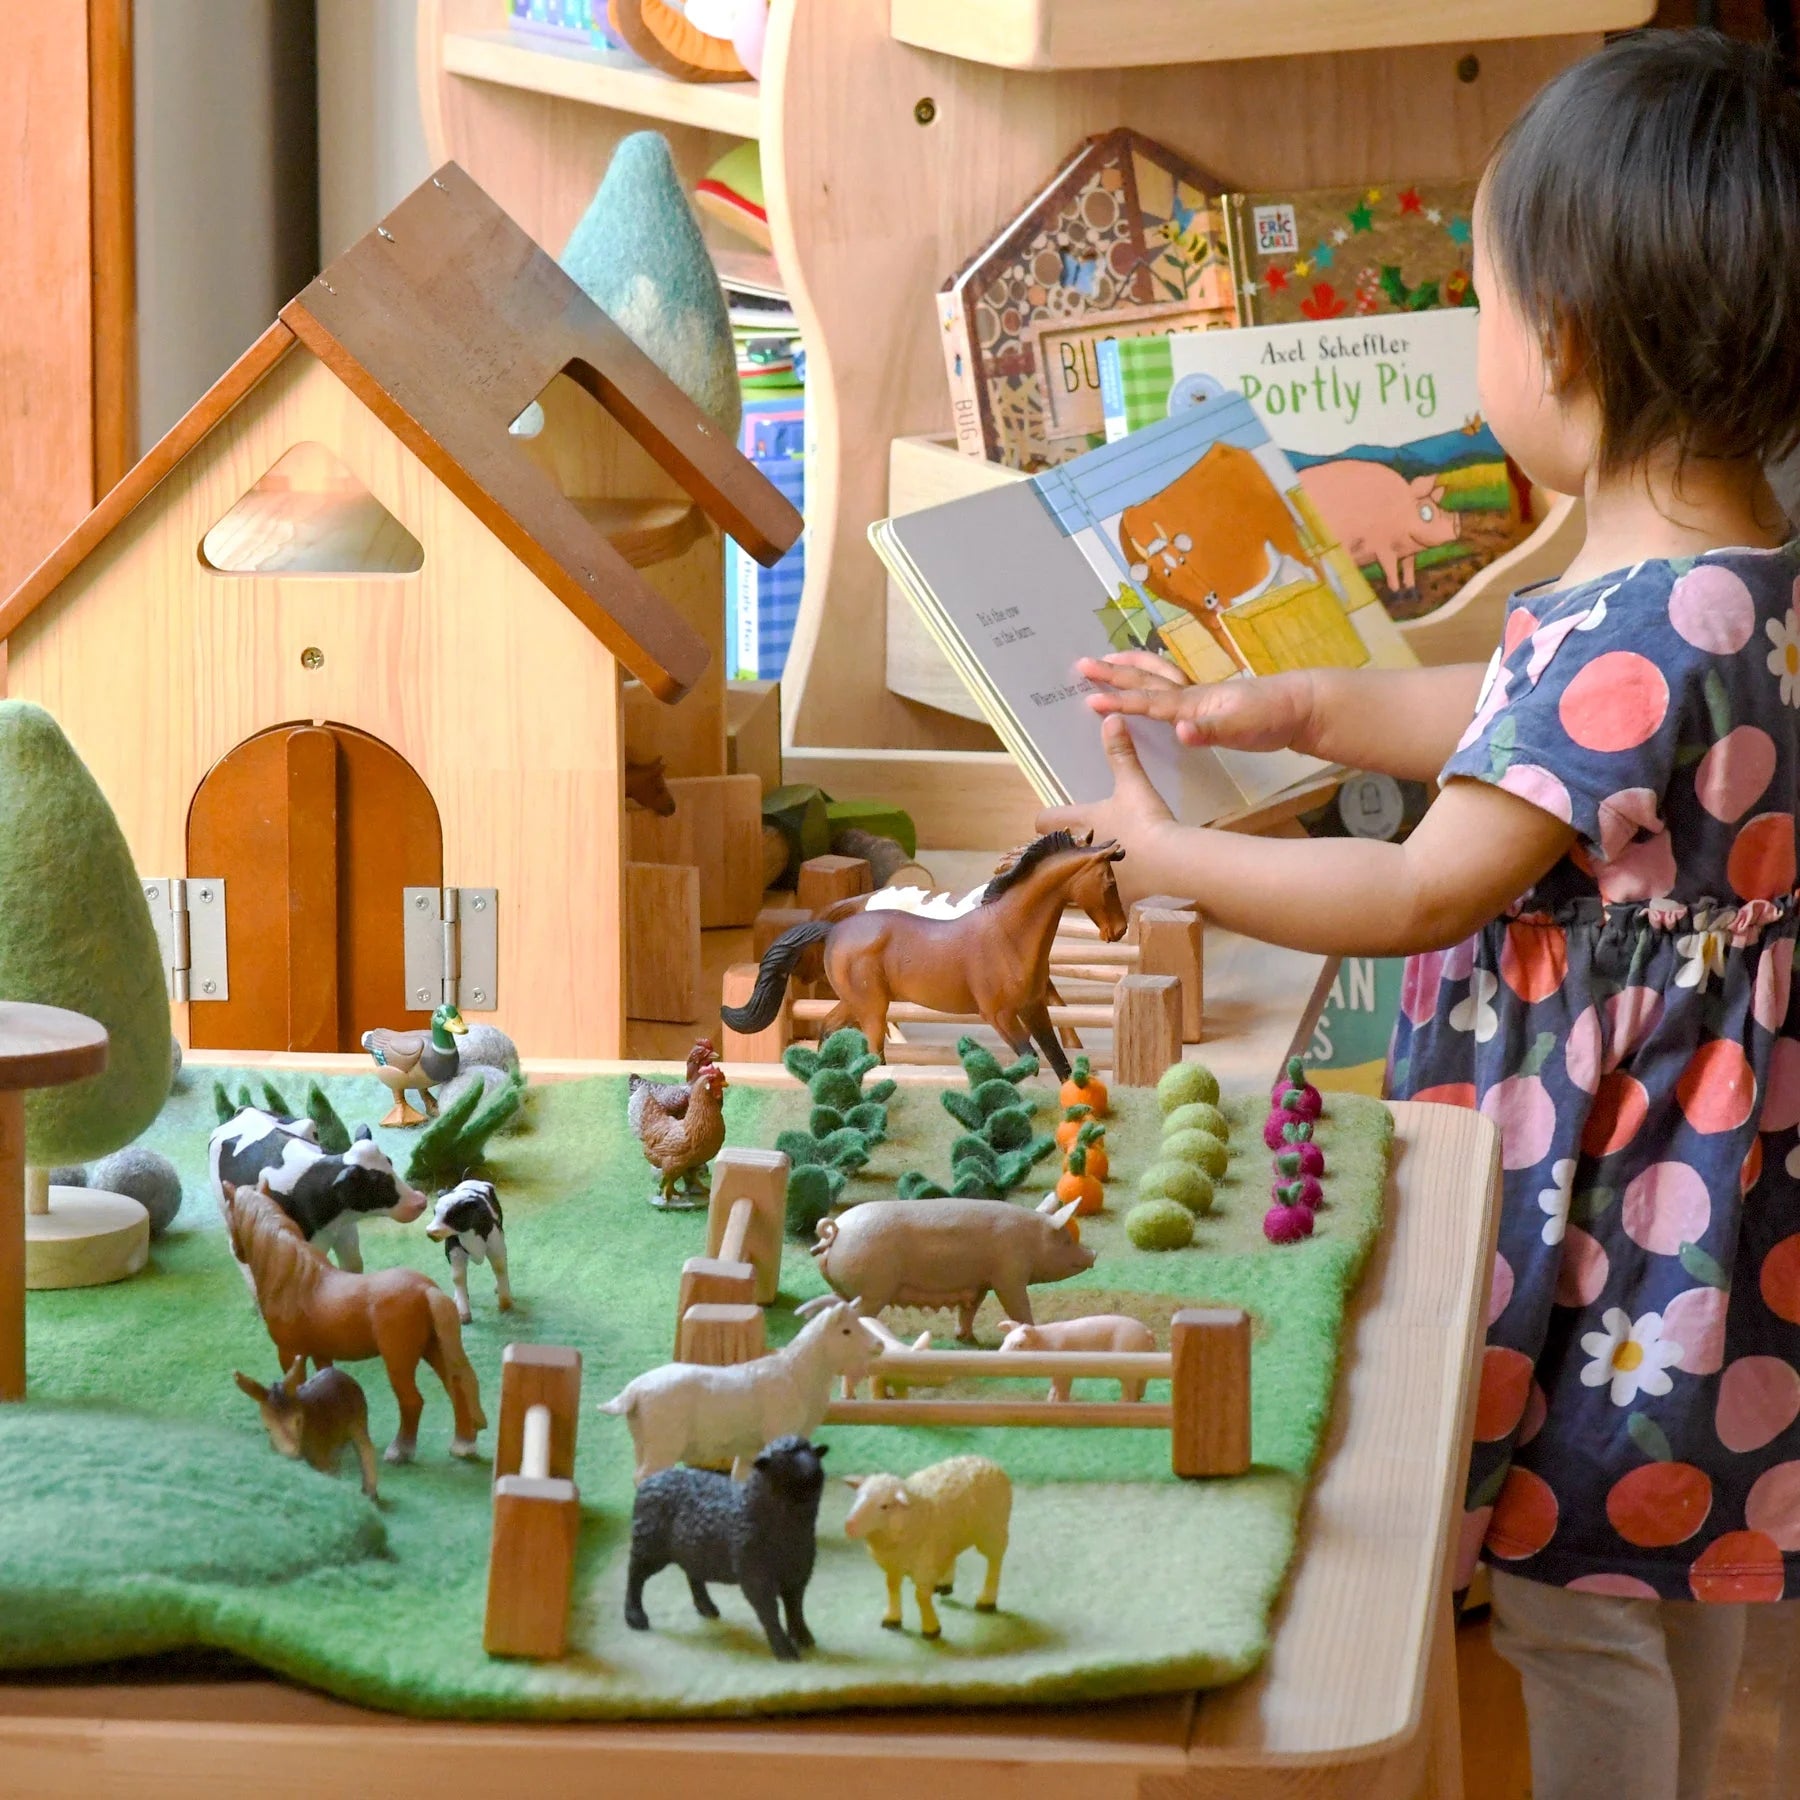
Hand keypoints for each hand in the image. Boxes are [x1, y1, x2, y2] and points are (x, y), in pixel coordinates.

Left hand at [1036, 715, 1180, 893]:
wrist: (1172, 868)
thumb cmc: (1147, 824)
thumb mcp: (1133, 786)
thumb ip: (1121, 754)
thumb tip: (1111, 719)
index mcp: (1077, 825)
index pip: (1042, 820)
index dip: (1048, 818)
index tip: (1057, 818)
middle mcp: (1073, 856)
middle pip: (1049, 855)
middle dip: (1057, 853)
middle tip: (1075, 846)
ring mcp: (1088, 884)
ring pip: (1067, 885)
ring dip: (1075, 880)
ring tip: (1095, 874)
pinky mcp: (1108, 906)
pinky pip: (1098, 906)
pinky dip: (1106, 902)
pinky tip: (1123, 895)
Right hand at [1076, 655, 1314, 752]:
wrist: (1300, 706)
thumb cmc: (1271, 718)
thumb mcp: (1241, 729)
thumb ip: (1208, 731)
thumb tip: (1179, 731)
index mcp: (1193, 703)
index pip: (1148, 702)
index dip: (1119, 703)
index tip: (1089, 700)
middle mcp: (1191, 695)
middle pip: (1145, 681)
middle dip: (1113, 674)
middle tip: (1083, 665)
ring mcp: (1200, 697)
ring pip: (1157, 677)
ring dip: (1132, 668)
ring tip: (1109, 660)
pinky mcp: (1209, 703)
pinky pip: (1170, 686)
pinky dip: (1153, 679)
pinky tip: (1151, 684)